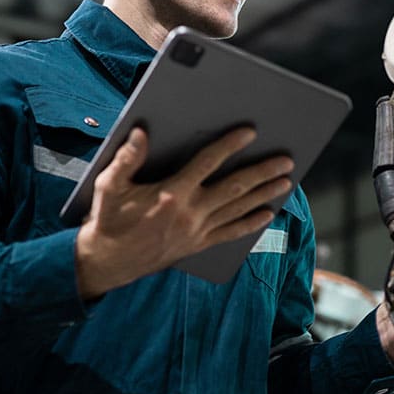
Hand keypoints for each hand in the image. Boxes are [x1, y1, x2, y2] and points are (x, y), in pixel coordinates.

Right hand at [75, 126, 292, 297]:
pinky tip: (267, 214)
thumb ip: (126, 158)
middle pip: (234, 187)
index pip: (207, 163)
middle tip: (285, 160)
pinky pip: (230, 233)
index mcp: (171, 193)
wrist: (107, 261)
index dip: (230, 145)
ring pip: (238, 209)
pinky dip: (251, 223)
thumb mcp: (109, 185)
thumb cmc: (108, 219)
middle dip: (262, 172)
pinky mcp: (197, 244)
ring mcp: (197, 230)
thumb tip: (140, 132)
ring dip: (264, 194)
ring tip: (285, 182)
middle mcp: (190, 212)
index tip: (250, 132)